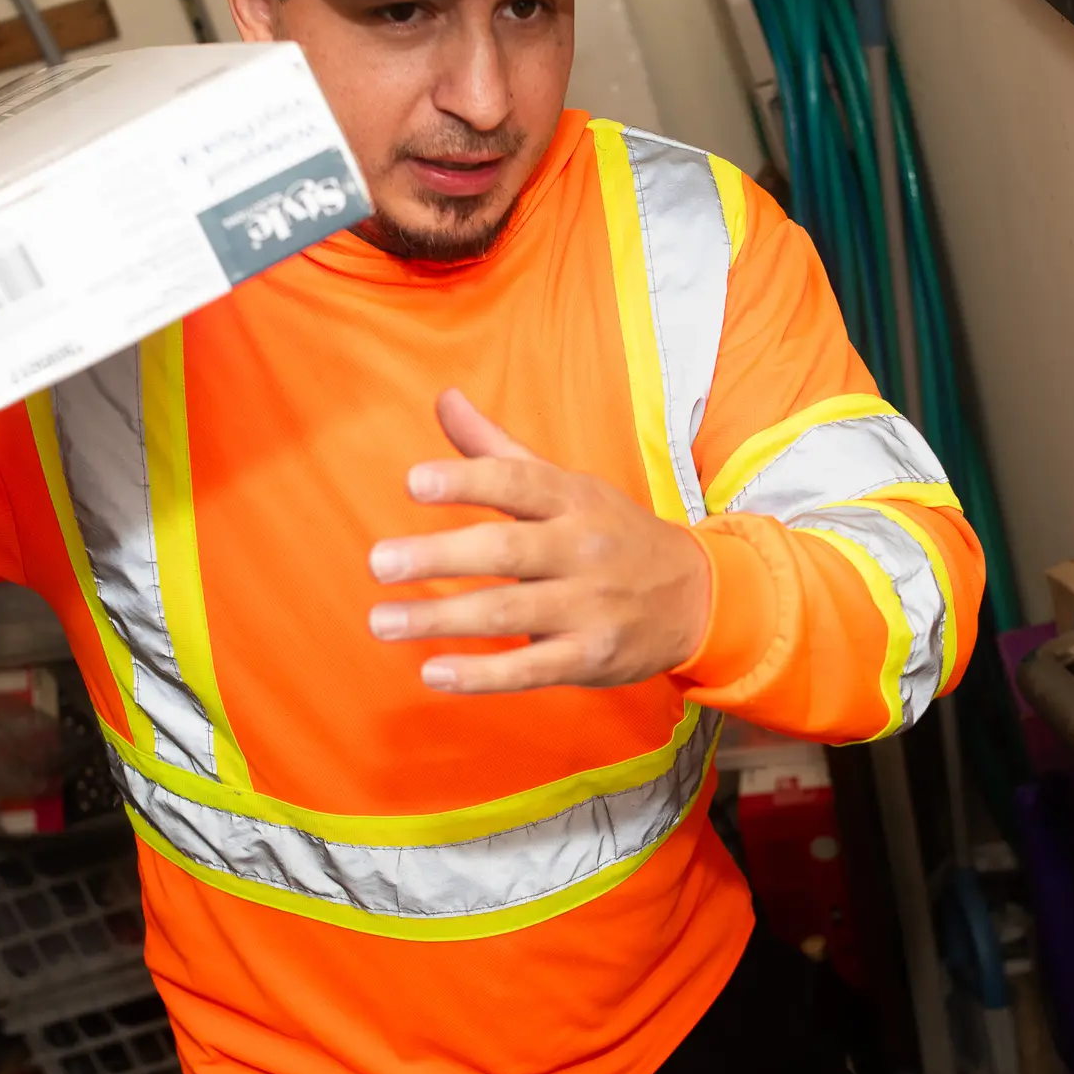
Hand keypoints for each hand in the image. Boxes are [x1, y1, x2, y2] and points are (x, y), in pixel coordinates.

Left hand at [367, 390, 711, 692]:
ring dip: (443, 618)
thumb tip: (444, 398)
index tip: (413, 483)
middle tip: (378, 562)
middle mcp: (583, 549)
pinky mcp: (591, 657)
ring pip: (509, 612)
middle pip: (507, 550)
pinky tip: (432, 673)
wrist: (695, 597)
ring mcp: (590, 606)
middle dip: (440, 556)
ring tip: (383, 621)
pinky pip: (531, 669)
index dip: (467, 481)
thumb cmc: (610, 535)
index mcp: (573, 499)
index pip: (518, 482)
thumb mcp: (565, 486)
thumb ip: (497, 449)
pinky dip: (482, 675)